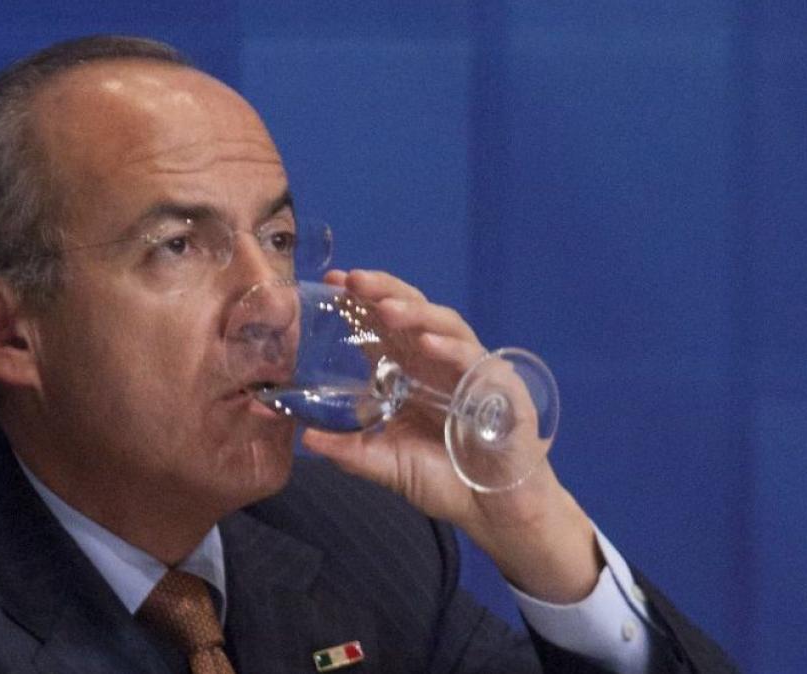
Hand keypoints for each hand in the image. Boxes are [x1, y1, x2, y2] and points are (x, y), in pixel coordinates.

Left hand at [302, 269, 601, 602]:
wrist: (495, 512)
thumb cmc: (446, 479)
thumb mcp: (386, 463)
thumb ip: (350, 449)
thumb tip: (305, 437)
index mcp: (409, 373)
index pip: (382, 328)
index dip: (360, 303)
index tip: (331, 283)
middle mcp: (438, 363)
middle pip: (412, 313)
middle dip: (384, 292)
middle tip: (354, 280)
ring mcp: (470, 371)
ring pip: (445, 325)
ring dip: (416, 313)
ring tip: (387, 308)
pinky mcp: (500, 389)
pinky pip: (475, 361)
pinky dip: (451, 349)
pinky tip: (428, 344)